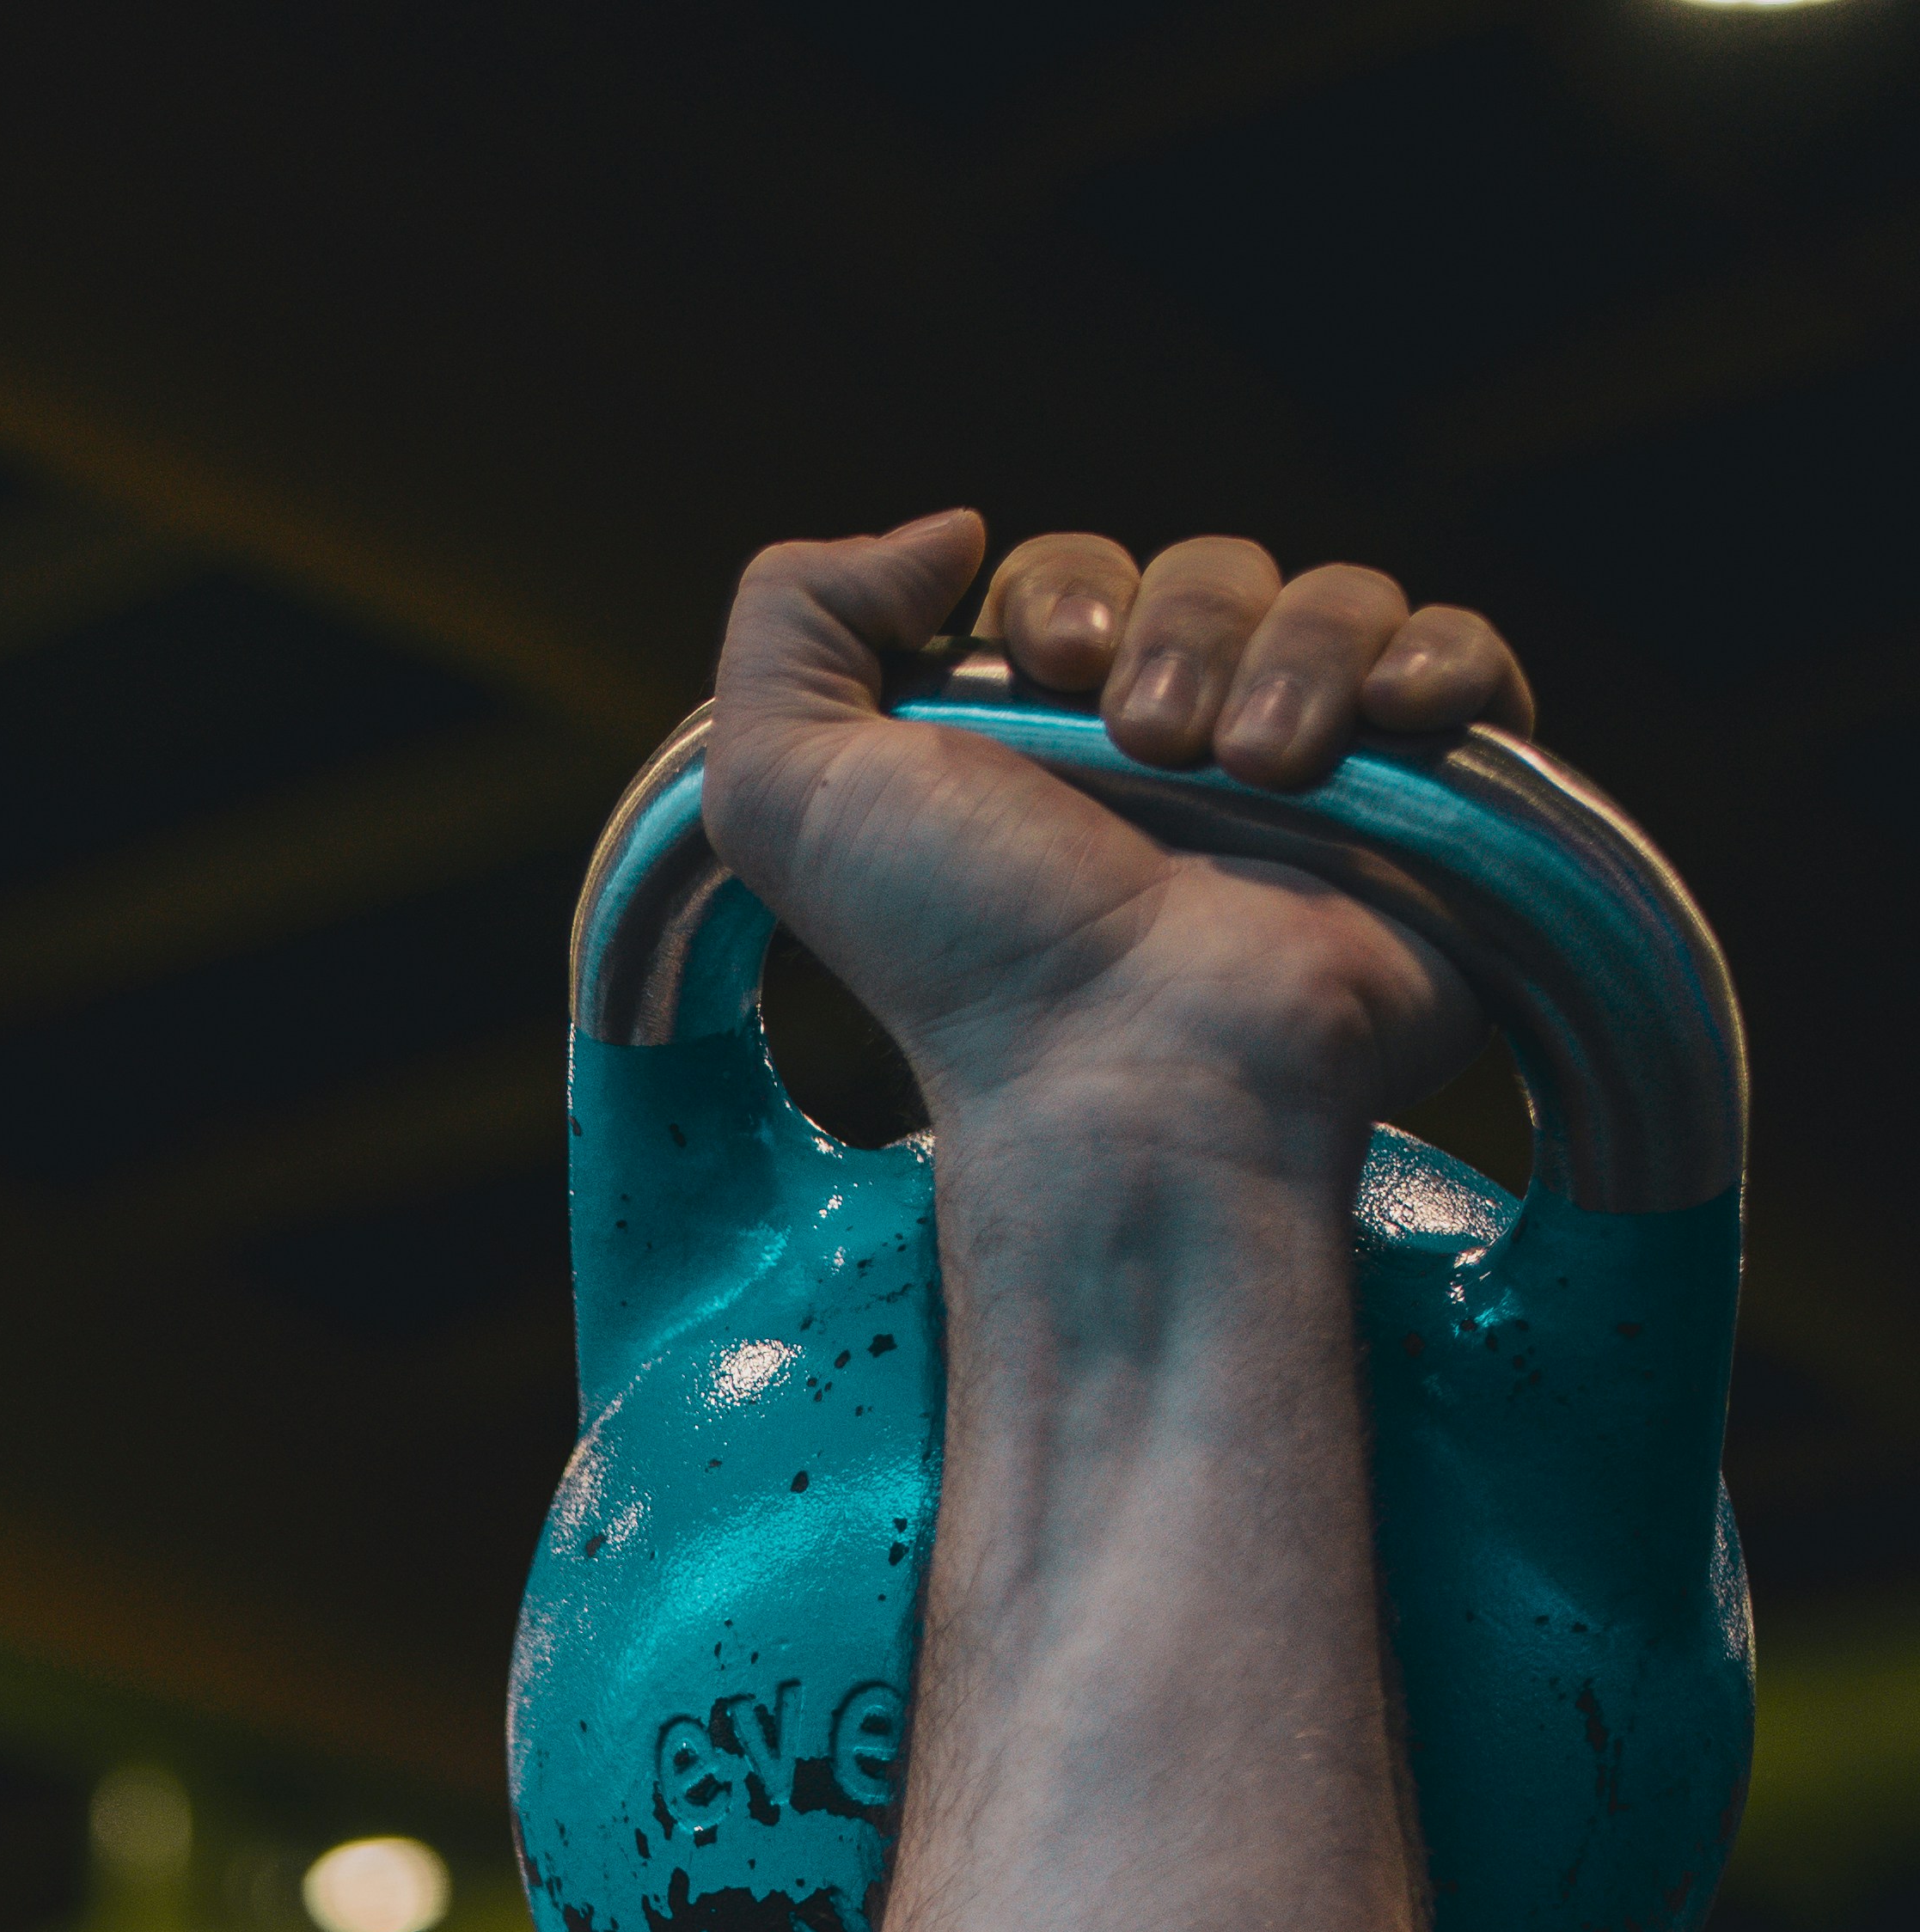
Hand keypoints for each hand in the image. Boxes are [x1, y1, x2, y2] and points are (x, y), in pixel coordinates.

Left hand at [700, 512, 1534, 1165]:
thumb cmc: (963, 955)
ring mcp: (1314, 788)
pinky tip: (1387, 724)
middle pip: (1214, 571)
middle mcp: (1179, 762)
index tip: (1056, 667)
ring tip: (1257, 774)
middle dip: (1181, 628)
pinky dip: (1438, 658)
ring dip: (1293, 660)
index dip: (1065, 592)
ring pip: (1338, 602)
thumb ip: (793, 620)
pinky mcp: (1432, 820)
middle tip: (1151, 751)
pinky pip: (1470, 661)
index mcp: (1042, 749)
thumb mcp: (784, 788)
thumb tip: (946, 532)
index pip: (1080, 579)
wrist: (1128, 1077)